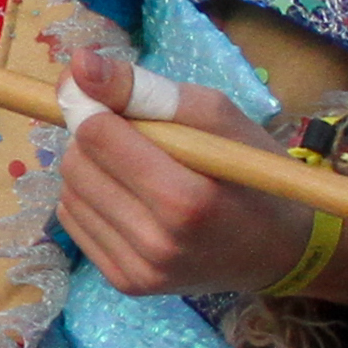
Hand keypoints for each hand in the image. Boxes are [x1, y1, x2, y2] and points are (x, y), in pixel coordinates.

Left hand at [57, 59, 347, 303]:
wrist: (278, 250)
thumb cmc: (253, 173)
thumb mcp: (219, 116)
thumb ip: (145, 89)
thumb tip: (79, 64)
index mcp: (185, 199)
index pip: (97, 137)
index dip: (93, 106)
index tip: (105, 95)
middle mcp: (155, 243)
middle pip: (76, 166)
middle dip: (91, 138)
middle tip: (129, 133)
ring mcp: (138, 271)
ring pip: (69, 195)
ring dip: (90, 168)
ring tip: (134, 166)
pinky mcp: (126, 283)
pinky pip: (74, 224)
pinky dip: (91, 199)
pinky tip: (128, 195)